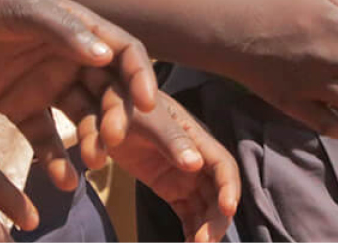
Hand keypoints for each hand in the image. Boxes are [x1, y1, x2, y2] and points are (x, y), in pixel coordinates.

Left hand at [0, 0, 158, 191]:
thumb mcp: (20, 8)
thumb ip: (61, 30)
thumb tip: (106, 56)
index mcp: (79, 26)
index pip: (124, 52)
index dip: (140, 77)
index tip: (147, 105)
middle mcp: (70, 56)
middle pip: (108, 89)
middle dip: (116, 115)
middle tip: (110, 141)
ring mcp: (45, 82)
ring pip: (82, 116)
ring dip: (93, 138)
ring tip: (92, 163)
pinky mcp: (19, 105)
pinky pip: (44, 136)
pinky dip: (56, 158)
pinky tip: (65, 180)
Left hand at [85, 95, 238, 243]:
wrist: (107, 109)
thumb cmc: (130, 107)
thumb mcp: (149, 119)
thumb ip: (172, 139)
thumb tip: (196, 164)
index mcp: (198, 138)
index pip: (223, 166)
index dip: (229, 187)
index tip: (228, 209)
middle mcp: (198, 159)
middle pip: (217, 192)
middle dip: (216, 219)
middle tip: (203, 243)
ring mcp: (185, 176)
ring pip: (205, 206)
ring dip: (204, 229)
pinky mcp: (171, 188)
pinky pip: (187, 212)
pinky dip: (190, 229)